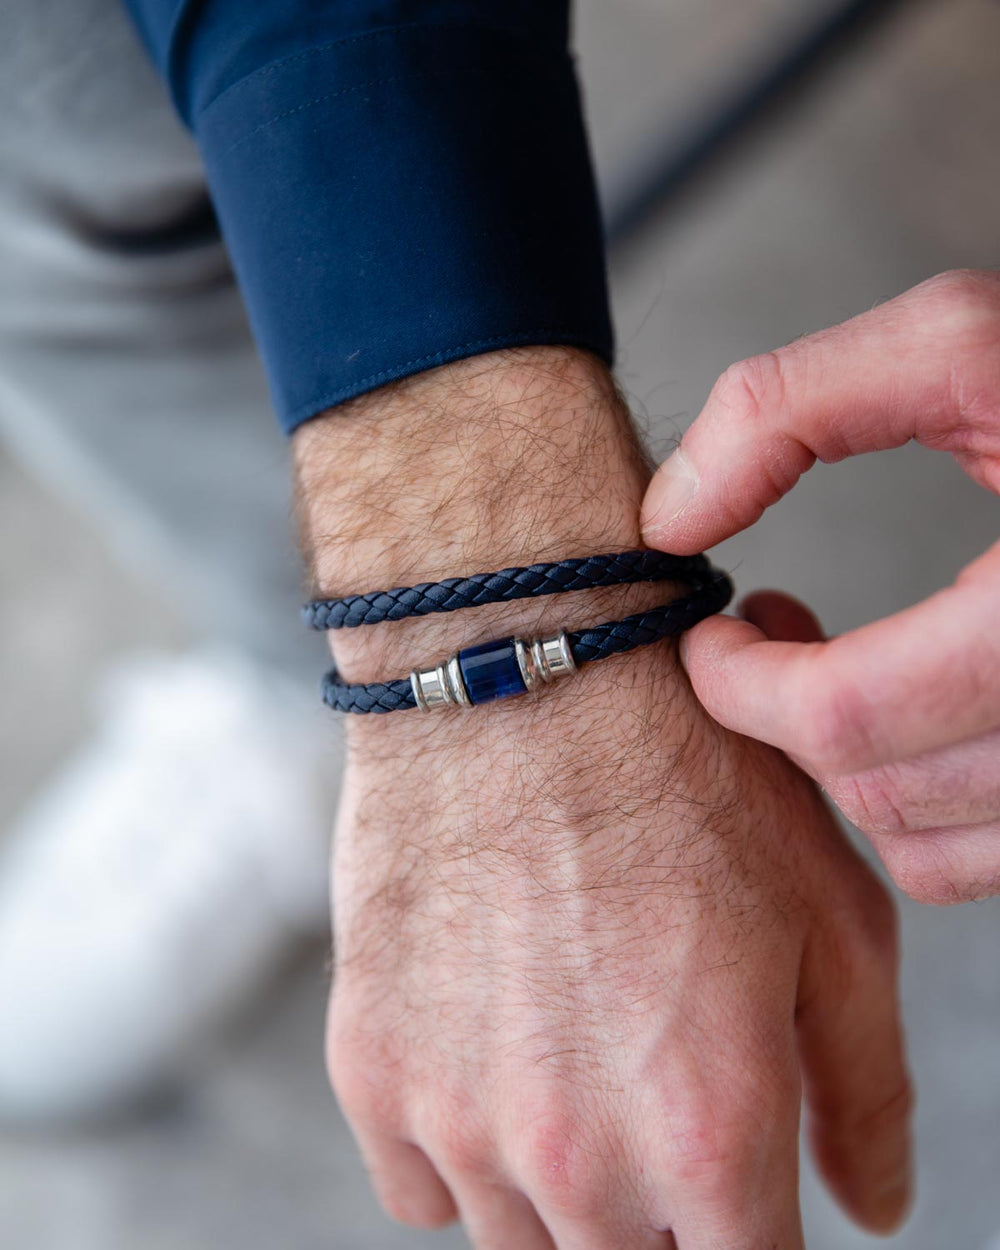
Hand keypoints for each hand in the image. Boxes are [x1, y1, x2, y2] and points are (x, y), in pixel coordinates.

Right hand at [296, 349, 911, 1246]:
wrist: (514, 669)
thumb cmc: (684, 772)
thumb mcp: (831, 912)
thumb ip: (865, 1086)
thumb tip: (872, 1203)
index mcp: (710, 1136)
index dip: (756, 1244)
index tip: (742, 1193)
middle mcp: (574, 1161)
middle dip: (660, 1218)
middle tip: (656, 1096)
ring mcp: (456, 1122)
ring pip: (521, 1245)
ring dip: (559, 1187)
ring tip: (574, 1051)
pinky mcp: (372, 1073)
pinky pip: (423, 1190)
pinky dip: (463, 1150)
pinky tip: (494, 1046)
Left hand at [641, 269, 999, 903]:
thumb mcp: (960, 343)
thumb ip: (789, 407)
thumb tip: (673, 519)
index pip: (849, 715)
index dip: (740, 682)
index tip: (709, 631)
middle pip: (881, 787)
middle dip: (786, 718)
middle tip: (760, 636)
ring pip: (927, 844)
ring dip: (848, 763)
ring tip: (831, 665)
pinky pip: (983, 861)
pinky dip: (920, 803)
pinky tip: (907, 711)